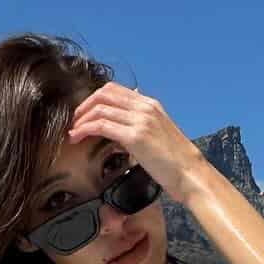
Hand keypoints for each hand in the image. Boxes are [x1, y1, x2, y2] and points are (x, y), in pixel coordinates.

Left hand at [67, 83, 207, 203]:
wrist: (190, 174)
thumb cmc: (176, 162)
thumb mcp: (158, 136)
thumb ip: (139, 127)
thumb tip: (118, 130)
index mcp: (150, 105)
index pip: (114, 90)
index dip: (94, 99)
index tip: (84, 113)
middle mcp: (145, 107)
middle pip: (103, 94)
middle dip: (84, 106)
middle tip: (75, 121)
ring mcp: (140, 120)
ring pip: (99, 108)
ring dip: (81, 120)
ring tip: (74, 133)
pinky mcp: (135, 136)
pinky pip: (101, 125)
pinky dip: (85, 130)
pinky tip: (78, 138)